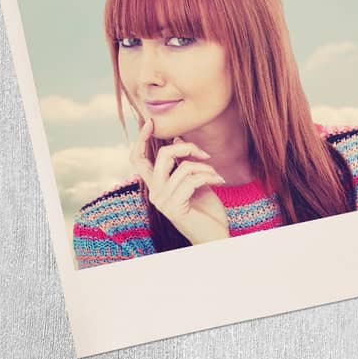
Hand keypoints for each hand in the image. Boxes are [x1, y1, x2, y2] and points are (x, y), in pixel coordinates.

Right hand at [129, 118, 231, 244]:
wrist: (216, 236)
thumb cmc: (207, 211)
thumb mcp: (196, 182)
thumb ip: (184, 164)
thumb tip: (175, 141)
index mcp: (156, 186)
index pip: (138, 160)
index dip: (141, 140)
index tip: (150, 122)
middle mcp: (154, 193)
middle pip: (160, 157)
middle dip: (186, 148)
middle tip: (205, 153)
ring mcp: (162, 202)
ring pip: (182, 167)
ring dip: (205, 167)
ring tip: (217, 175)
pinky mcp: (173, 208)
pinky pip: (191, 179)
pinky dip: (209, 175)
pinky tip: (219, 181)